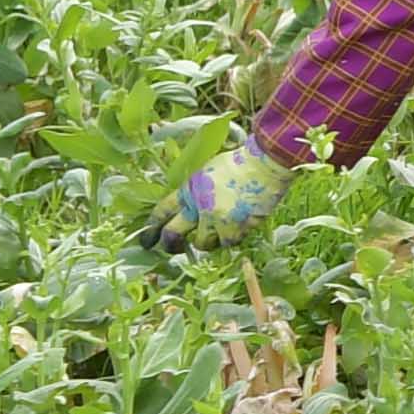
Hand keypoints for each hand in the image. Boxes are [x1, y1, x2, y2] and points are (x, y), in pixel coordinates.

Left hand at [141, 145, 289, 253]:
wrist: (266, 165)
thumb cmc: (239, 163)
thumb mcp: (208, 173)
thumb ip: (197, 192)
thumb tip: (190, 211)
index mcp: (190, 189)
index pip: (162, 211)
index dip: (152, 227)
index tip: (148, 238)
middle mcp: (199, 206)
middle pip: (174, 234)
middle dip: (170, 245)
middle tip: (172, 249)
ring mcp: (218, 219)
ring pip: (204, 243)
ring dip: (209, 241)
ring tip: (217, 234)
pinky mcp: (238, 227)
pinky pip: (231, 241)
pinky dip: (233, 237)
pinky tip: (239, 227)